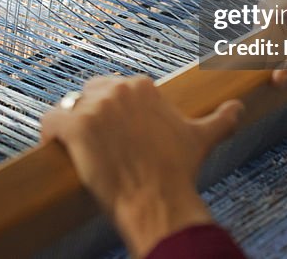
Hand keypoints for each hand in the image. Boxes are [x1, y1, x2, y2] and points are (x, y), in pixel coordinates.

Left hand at [40, 75, 243, 257]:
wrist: (158, 200)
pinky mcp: (74, 127)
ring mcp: (95, 107)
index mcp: (143, 86)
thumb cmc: (178, 170)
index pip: (114, 89)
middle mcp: (118, 90)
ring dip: (69, 126)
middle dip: (91, 116)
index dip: (111, 112)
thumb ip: (220, 119)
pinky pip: (50, 121)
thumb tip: (238, 108)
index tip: (114, 133)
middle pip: (90, 95)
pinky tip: (52, 145)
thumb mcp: (201, 138)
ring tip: (74, 149)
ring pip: (69, 107)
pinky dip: (48, 132)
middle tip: (96, 144)